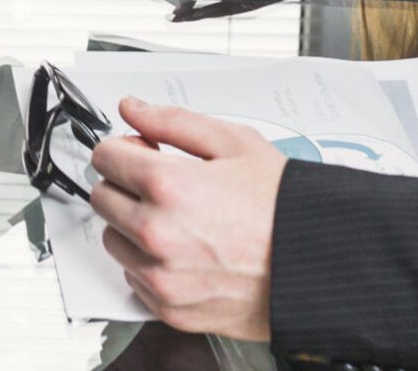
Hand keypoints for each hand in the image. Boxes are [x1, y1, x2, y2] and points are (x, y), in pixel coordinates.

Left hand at [88, 97, 284, 340]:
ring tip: (176, 218)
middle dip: (125, 183)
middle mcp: (156, 234)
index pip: (104, 156)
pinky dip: (148, 262)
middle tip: (160, 183)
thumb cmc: (282, 207)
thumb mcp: (234, 142)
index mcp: (167, 186)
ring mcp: (161, 276)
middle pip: (102, 196)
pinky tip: (184, 249)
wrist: (316, 264)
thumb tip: (133, 109)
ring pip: (112, 239)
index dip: (125, 147)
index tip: (142, 151)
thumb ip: (172, 121)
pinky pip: (133, 278)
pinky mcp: (169, 307)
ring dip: (132, 224)